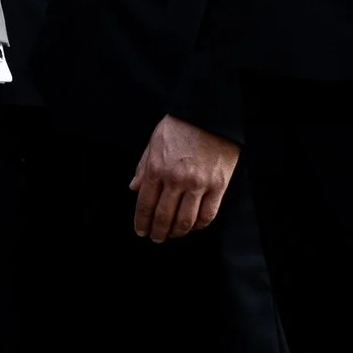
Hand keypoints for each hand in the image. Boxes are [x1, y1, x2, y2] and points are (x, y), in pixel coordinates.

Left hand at [129, 114, 238, 242]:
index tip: (141, 231)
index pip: (145, 204)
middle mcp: (176, 180)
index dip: (142, 222)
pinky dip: (199, 225)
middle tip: (156, 238)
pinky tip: (193, 226)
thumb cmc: (180, 126)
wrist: (209, 115)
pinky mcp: (218, 186)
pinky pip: (208, 215)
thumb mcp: (154, 141)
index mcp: (156, 168)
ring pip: (185, 221)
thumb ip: (143, 167)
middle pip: (164, 217)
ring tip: (173, 235)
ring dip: (177, 232)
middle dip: (158, 231)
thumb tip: (133, 188)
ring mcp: (198, 184)